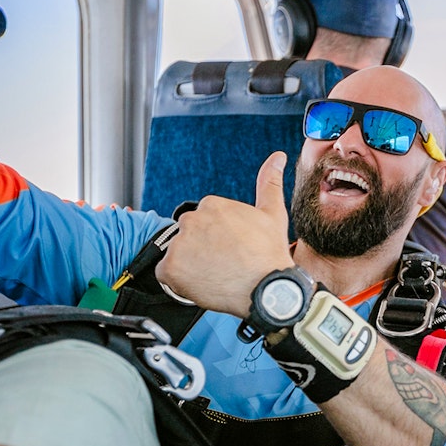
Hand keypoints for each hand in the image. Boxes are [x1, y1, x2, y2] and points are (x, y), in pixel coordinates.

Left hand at [156, 152, 294, 316]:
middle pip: (189, 237)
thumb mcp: (273, 213)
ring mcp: (179, 244)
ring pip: (179, 254)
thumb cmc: (271, 254)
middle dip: (202, 250)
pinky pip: (167, 274)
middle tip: (225, 264)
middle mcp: (191, 220)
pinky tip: (203, 284)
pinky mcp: (169, 268)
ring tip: (217, 275)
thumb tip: (278, 156)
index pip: (205, 222)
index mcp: (212, 204)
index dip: (218, 239)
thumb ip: (269, 182)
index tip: (232, 250)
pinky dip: (179, 281)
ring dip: (191, 265)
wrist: (267, 289)